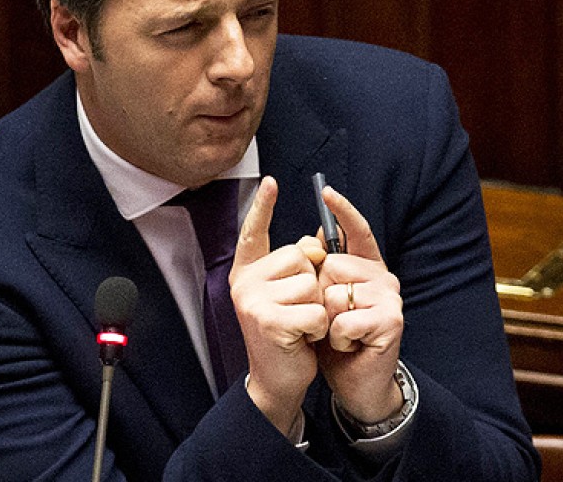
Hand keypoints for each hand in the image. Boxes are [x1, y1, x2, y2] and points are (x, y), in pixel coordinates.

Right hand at [230, 176, 329, 434]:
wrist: (279, 380)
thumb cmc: (290, 333)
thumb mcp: (293, 294)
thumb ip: (300, 265)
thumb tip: (318, 238)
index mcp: (248, 272)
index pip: (254, 232)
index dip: (262, 206)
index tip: (271, 182)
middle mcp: (244, 282)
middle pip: (300, 255)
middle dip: (312, 282)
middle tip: (298, 310)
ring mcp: (253, 300)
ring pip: (310, 281)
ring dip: (317, 307)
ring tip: (301, 325)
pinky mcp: (268, 320)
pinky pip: (314, 308)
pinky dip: (318, 327)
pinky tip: (303, 339)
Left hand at [316, 186, 404, 423]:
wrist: (358, 382)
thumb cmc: (339, 341)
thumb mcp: (326, 303)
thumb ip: (324, 272)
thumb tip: (316, 235)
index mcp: (367, 267)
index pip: (357, 231)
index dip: (342, 210)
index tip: (325, 190)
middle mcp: (383, 276)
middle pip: (334, 265)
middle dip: (321, 294)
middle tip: (332, 317)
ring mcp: (390, 297)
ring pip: (337, 293)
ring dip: (329, 321)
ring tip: (341, 334)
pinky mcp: (391, 320)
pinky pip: (345, 320)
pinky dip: (338, 339)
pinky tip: (349, 346)